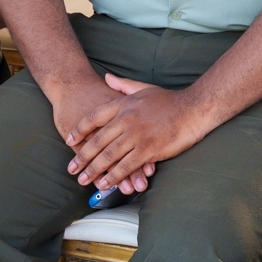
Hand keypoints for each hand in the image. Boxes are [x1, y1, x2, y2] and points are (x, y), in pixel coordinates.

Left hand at [65, 74, 205, 193]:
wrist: (193, 109)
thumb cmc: (169, 100)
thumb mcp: (143, 88)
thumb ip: (123, 84)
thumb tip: (106, 77)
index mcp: (123, 104)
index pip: (94, 117)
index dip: (79, 129)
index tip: (69, 139)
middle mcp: (127, 119)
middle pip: (98, 140)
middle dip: (82, 156)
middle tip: (71, 168)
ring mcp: (137, 135)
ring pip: (109, 156)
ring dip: (94, 170)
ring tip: (83, 179)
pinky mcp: (148, 149)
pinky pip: (126, 166)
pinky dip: (114, 176)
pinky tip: (106, 184)